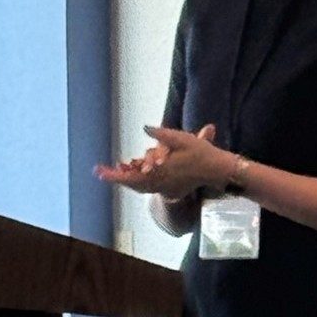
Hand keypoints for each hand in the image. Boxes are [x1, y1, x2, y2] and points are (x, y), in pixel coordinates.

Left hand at [95, 124, 222, 198]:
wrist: (216, 170)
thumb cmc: (201, 152)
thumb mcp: (183, 138)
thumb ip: (162, 134)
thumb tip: (145, 127)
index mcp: (161, 171)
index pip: (133, 176)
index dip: (116, 175)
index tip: (101, 172)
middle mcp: (160, 182)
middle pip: (132, 183)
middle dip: (115, 177)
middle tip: (99, 172)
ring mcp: (165, 187)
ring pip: (139, 187)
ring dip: (125, 180)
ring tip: (112, 172)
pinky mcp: (170, 189)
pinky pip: (148, 188)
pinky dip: (137, 183)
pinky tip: (132, 176)